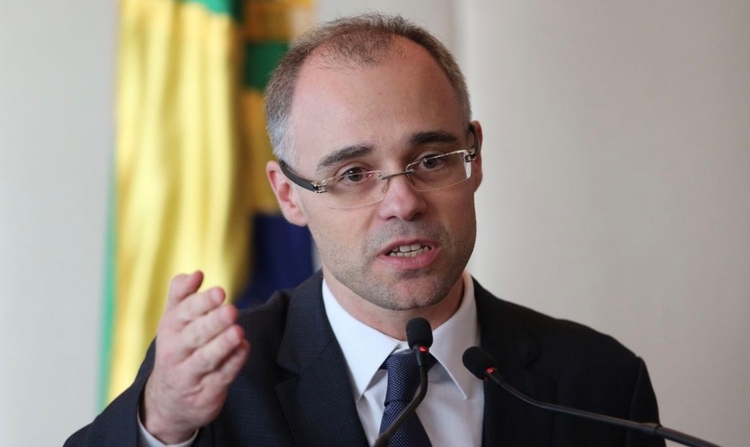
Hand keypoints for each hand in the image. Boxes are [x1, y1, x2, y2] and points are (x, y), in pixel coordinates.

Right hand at [140, 271, 249, 442]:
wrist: (168, 402)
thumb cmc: (178, 349)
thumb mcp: (173, 321)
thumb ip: (181, 294)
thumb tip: (196, 273)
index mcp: (170, 329)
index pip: (183, 313)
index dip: (201, 302)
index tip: (220, 292)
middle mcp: (175, 352)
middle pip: (194, 335)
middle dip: (213, 322)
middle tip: (231, 310)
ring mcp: (189, 375)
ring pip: (206, 358)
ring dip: (223, 344)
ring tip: (238, 331)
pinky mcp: (205, 393)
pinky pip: (220, 377)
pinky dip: (233, 363)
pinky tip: (244, 348)